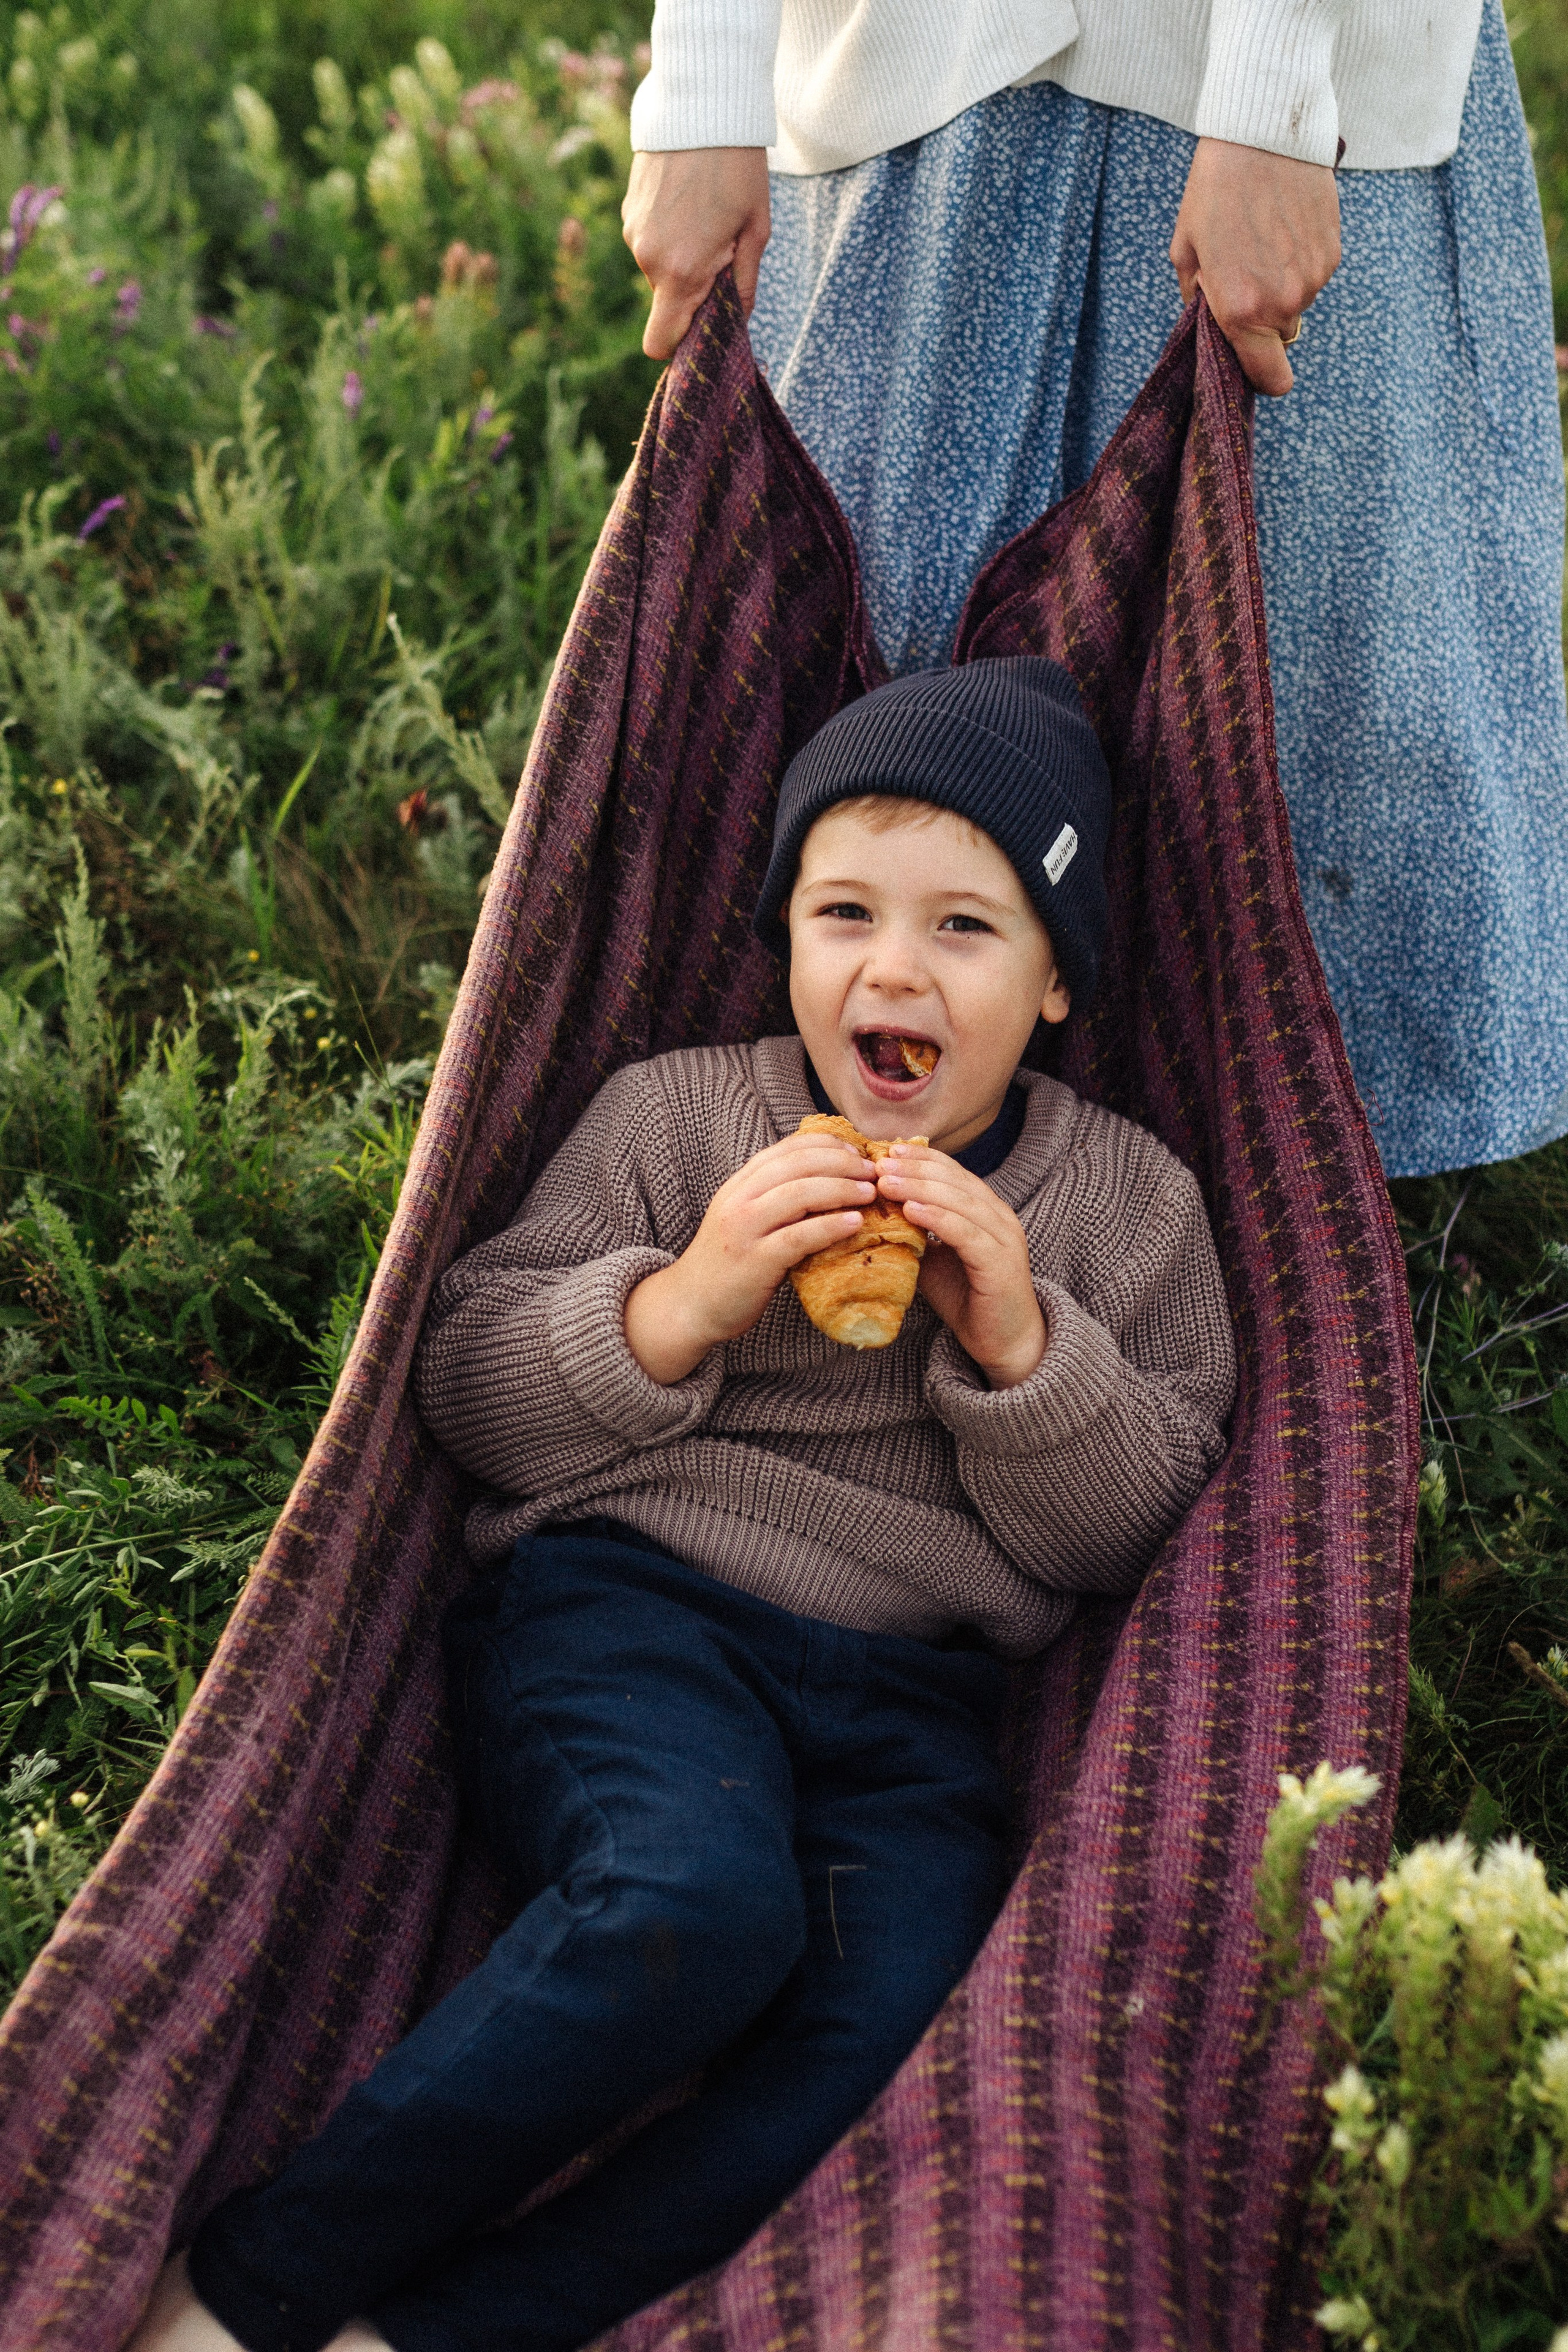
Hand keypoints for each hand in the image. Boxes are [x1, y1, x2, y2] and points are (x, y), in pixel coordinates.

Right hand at [622, 147, 770, 357]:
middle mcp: (647, 258)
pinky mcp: (628, 209)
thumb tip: (734, 321)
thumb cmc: (739, 169)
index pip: (660, 342)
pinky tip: (688, 199)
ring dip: (681, 256)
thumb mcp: (755, 231)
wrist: (703, 104)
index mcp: (681, 272)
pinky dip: (669, 232)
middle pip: (666, 301)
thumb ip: (742, 286)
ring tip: (705, 215)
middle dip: (692, 288)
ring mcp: (633, 232)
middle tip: (721, 249)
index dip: (680, 344)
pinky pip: (649, 238)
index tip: (704, 325)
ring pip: (658, 268)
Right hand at [624, 1131, 875, 1381]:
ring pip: (799, 1194)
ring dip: (841, 1188)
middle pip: (797, 1165)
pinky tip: (854, 1223)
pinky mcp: (755, 1261)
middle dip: (841, 1162)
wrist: (690, 1304)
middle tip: (871, 1171)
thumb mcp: (745, 1218)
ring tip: (868, 1192)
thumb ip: (775, 1197)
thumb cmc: (728, 1262)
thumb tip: (829, 1180)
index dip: (826, 1144)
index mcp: (739, 1184)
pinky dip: (830, 1226)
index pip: (787, 1148)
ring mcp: (744, 1229)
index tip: (855, 1150)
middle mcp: (739, 1200)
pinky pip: (799, 1237)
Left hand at [875, 1147, 1045, 1388]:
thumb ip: (914, 1234)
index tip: (888, 1150)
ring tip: (886, 1181)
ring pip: (961, 1202)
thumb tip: (874, 1213)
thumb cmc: (966, 1298)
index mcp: (986, 1210)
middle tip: (880, 1162)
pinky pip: (967, 1233)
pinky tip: (911, 1210)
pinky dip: (938, 1218)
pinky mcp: (1001, 1262)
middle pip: (956, 1180)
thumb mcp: (932, 1259)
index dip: (923, 1159)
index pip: (953, 1172)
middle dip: (916, 1168)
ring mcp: (1004, 1238)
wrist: (1003, 1341)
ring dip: (921, 1188)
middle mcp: (1000, 1216)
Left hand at [1169, 137, 1340, 395]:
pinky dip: (1299, 261)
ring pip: (1297, 304)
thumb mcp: (1187, 248)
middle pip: (1280, 337)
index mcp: (1242, 311)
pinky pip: (1314, 275)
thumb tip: (1208, 321)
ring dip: (1281, 286)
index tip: (1251, 364)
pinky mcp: (1333, 251)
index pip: (1269, 379)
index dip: (1260, 379)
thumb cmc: (1215, 190)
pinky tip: (1283, 227)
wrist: (1264, 133)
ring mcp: (1314, 278)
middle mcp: (1284, 302)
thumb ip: (1198, 298)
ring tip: (1262, 240)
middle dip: (1262, 320)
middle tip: (1243, 276)